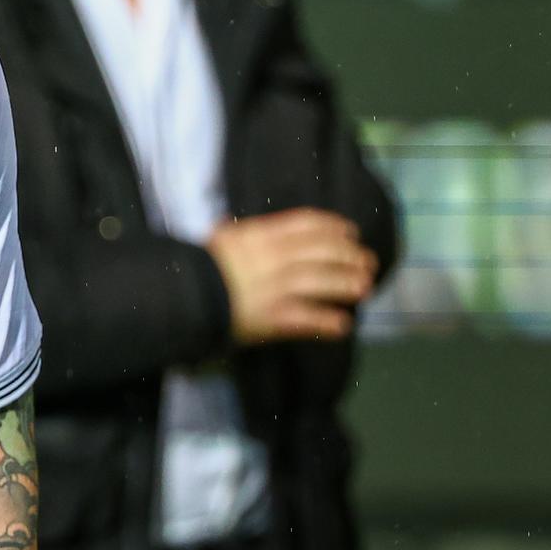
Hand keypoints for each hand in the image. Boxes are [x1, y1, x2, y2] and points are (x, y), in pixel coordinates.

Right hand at [206, 208, 376, 343]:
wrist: (183, 296)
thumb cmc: (200, 266)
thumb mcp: (220, 239)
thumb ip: (240, 232)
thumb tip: (246, 224)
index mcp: (260, 235)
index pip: (307, 224)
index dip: (334, 227)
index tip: (351, 232)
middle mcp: (274, 258)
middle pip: (322, 252)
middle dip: (350, 256)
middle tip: (367, 263)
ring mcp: (275, 288)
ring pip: (322, 283)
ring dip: (346, 285)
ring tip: (364, 289)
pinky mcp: (273, 317)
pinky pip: (308, 319)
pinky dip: (328, 322)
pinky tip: (343, 325)